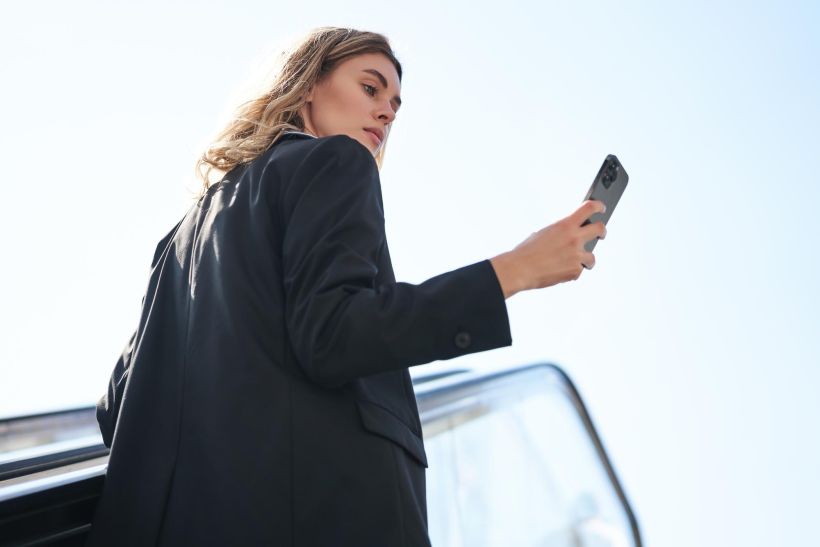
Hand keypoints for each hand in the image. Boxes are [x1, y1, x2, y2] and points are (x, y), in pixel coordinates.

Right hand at [490, 200, 606, 296]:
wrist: (520, 269)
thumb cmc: (526, 252)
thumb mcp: (543, 233)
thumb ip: (561, 232)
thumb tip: (570, 236)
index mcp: (565, 225)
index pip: (589, 208)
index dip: (598, 206)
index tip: (601, 208)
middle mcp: (574, 238)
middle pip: (600, 229)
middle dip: (602, 231)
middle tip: (601, 234)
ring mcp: (576, 256)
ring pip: (592, 257)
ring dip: (586, 259)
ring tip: (574, 261)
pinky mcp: (575, 271)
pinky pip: (578, 271)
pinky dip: (571, 272)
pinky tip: (559, 271)